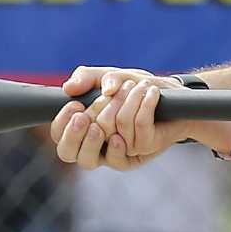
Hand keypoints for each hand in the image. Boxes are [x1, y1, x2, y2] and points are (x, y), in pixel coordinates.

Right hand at [51, 66, 185, 170]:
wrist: (170, 95)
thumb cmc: (133, 87)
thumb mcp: (108, 76)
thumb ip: (87, 77)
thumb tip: (68, 88)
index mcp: (83, 130)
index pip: (60, 138)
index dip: (63, 126)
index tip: (76, 106)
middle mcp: (96, 147)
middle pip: (72, 155)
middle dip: (78, 134)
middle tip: (87, 116)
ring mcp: (118, 153)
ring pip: (109, 138)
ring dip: (122, 105)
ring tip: (133, 86)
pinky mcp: (140, 152)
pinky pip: (136, 133)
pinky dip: (143, 106)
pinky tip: (148, 93)